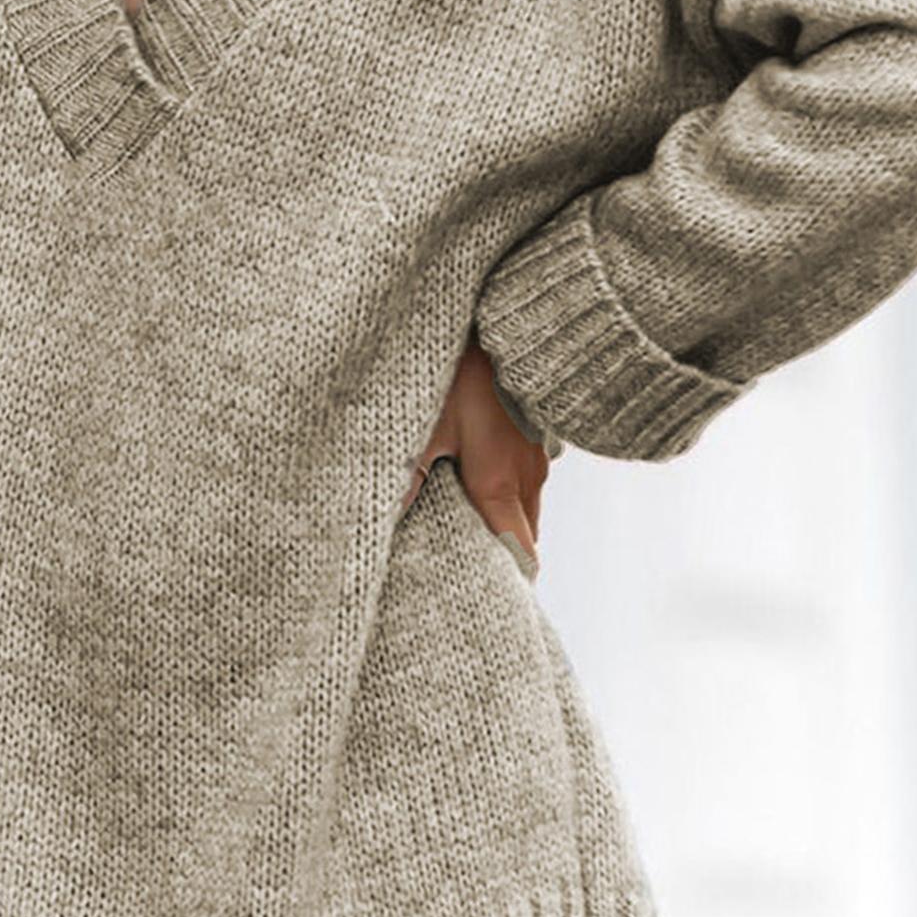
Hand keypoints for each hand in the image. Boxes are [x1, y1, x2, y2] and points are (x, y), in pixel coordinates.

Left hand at [402, 334, 549, 577]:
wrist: (507, 315)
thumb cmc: (461, 370)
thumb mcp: (421, 425)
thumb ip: (405, 478)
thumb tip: (379, 522)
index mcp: (500, 486)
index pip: (516, 557)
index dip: (504, 585)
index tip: (484, 601)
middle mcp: (528, 476)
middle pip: (523, 539)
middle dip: (499, 560)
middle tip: (466, 575)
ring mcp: (537, 452)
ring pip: (525, 507)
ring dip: (502, 524)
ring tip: (465, 535)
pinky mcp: (534, 431)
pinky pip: (525, 477)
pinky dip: (507, 493)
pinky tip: (474, 484)